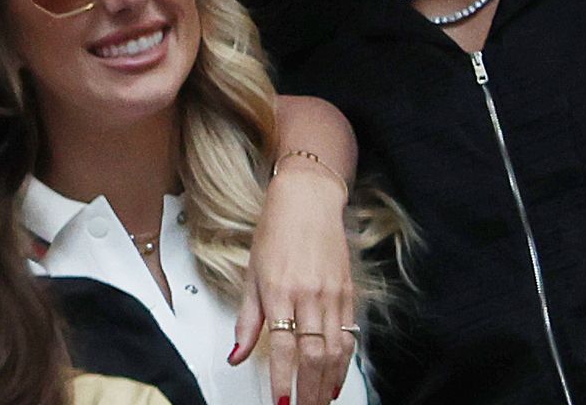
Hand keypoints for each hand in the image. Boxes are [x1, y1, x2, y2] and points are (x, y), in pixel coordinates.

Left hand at [232, 161, 354, 403]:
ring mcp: (332, 295)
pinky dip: (344, 363)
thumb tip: (236, 355)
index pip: (282, 348)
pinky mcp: (349, 293)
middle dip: (308, 391)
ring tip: (319, 402)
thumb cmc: (276, 233)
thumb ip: (246, 321)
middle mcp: (309, 295)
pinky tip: (336, 379)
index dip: (282, 380)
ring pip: (335, 351)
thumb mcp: (251, 275)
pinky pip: (349, 336)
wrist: (307, 201)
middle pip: (313, 356)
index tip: (279, 401)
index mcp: (279, 291)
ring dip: (327, 383)